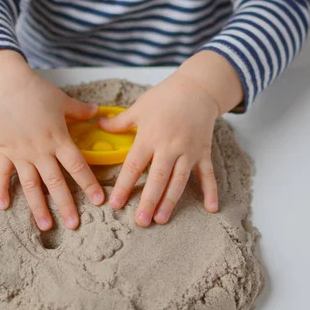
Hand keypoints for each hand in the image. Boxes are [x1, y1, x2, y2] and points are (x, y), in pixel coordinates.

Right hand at [0, 50, 104, 230]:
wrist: (5, 84)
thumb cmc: (36, 91)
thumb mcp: (63, 100)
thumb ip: (81, 111)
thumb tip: (99, 112)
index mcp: (58, 139)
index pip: (77, 166)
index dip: (88, 184)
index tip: (99, 201)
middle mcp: (40, 151)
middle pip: (55, 182)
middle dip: (66, 205)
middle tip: (74, 225)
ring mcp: (20, 153)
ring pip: (31, 185)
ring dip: (38, 206)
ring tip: (45, 226)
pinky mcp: (3, 151)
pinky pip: (2, 174)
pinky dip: (0, 190)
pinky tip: (3, 207)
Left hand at [99, 50, 243, 226]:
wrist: (197, 88)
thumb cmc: (165, 97)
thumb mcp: (139, 107)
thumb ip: (120, 122)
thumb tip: (98, 125)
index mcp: (150, 137)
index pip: (134, 165)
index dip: (124, 185)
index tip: (115, 204)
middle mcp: (169, 147)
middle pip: (157, 178)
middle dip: (148, 201)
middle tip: (141, 221)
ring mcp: (188, 151)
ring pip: (179, 180)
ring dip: (171, 201)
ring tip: (161, 219)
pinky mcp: (203, 152)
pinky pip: (208, 174)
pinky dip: (211, 191)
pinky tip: (211, 208)